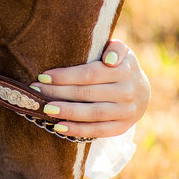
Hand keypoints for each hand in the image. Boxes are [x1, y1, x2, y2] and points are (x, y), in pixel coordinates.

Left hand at [31, 39, 149, 138]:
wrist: (142, 91)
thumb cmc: (120, 66)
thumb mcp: (122, 51)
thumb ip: (115, 48)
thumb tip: (109, 59)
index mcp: (125, 70)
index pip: (90, 74)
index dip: (65, 76)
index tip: (43, 76)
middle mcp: (128, 92)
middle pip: (87, 93)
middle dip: (59, 92)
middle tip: (36, 91)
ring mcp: (126, 111)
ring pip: (93, 113)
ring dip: (67, 111)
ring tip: (46, 109)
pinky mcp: (122, 127)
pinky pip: (98, 130)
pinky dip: (78, 130)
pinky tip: (59, 126)